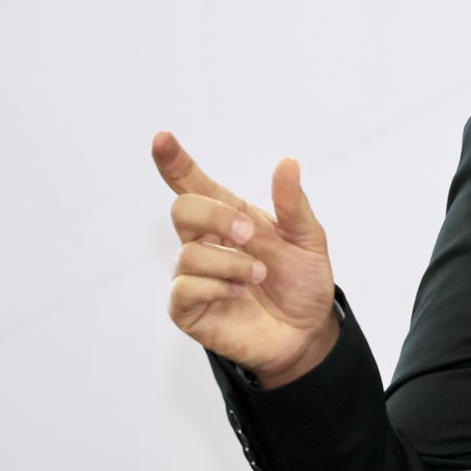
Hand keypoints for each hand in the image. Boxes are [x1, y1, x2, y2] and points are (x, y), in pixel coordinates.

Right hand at [156, 131, 339, 387]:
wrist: (307, 331)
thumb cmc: (302, 282)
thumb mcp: (308, 239)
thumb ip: (293, 204)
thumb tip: (287, 163)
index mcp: (231, 218)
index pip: (194, 185)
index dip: (175, 163)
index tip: (162, 139)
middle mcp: (206, 242)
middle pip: (183, 208)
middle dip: (218, 217)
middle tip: (250, 235)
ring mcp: (193, 275)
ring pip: (188, 253)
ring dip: (232, 262)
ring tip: (258, 276)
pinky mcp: (188, 308)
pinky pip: (184, 288)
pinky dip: (216, 287)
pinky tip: (237, 293)